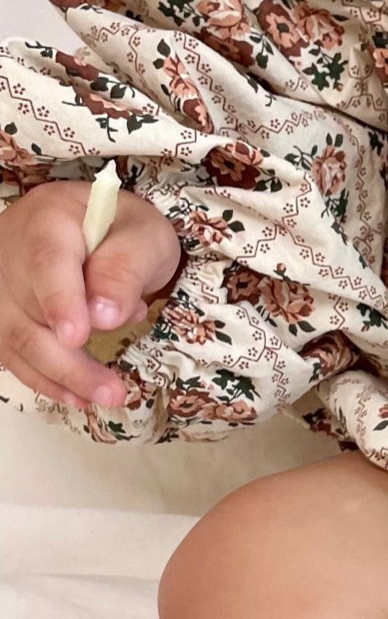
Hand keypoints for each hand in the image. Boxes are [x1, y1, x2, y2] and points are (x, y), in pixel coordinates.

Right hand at [0, 180, 181, 410]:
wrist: (96, 227)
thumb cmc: (123, 229)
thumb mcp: (143, 236)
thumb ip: (126, 268)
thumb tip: (104, 316)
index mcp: (49, 221)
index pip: (47, 262)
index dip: (59, 302)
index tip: (77, 337)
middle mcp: (12, 255)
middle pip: (28, 312)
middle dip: (69, 359)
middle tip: (111, 391)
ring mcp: (1, 287)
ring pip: (16, 339)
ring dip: (60, 376)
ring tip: (103, 397)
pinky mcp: (4, 315)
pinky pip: (14, 352)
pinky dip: (44, 377)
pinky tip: (75, 396)